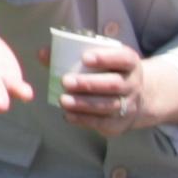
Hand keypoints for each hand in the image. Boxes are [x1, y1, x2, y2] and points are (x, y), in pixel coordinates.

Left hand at [58, 38, 177, 136]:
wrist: (135, 99)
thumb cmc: (109, 73)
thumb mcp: (101, 60)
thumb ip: (71, 55)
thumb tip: (42, 54)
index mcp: (130, 63)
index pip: (124, 58)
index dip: (106, 58)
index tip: (85, 58)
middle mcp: (133, 84)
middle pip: (115, 84)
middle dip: (89, 84)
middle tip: (66, 81)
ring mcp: (129, 105)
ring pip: (108, 105)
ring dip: (84, 104)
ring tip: (63, 100)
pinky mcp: (120, 123)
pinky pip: (102, 123)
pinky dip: (84, 119)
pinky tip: (68, 115)